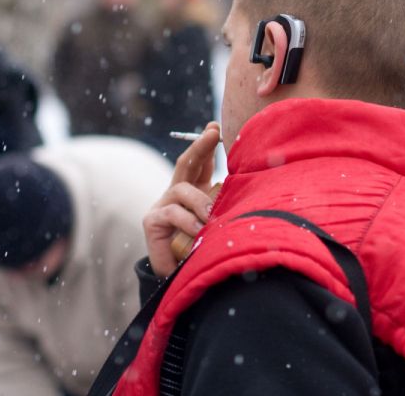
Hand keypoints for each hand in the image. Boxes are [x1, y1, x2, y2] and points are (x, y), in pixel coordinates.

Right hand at [144, 121, 219, 276]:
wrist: (179, 277)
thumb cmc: (202, 249)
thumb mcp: (218, 224)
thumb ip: (226, 207)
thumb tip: (253, 188)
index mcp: (194, 191)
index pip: (201, 164)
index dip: (208, 145)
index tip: (217, 127)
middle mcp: (176, 194)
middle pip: (186, 163)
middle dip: (200, 146)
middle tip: (213, 133)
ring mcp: (162, 206)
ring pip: (181, 190)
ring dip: (199, 201)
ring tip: (211, 216)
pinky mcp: (152, 222)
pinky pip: (172, 213)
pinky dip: (188, 221)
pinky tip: (199, 231)